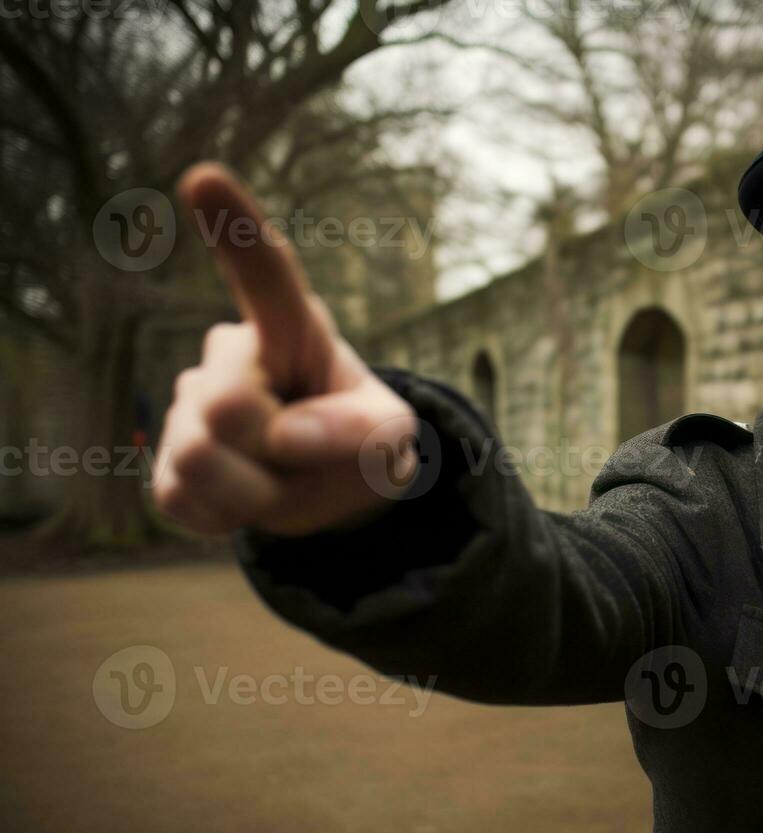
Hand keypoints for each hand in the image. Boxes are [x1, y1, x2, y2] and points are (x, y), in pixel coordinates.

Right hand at [153, 163, 420, 536]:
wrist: (329, 489)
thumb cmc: (361, 443)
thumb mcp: (389, 439)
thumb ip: (359, 434)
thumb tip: (284, 435)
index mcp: (292, 331)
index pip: (265, 275)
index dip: (234, 228)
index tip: (204, 178)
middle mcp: (230, 355)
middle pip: (229, 407)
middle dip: (278, 453)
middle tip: (306, 457)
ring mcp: (189, 405)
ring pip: (198, 459)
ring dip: (256, 492)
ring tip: (279, 479)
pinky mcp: (166, 461)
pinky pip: (181, 498)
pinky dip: (227, 516)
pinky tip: (247, 498)